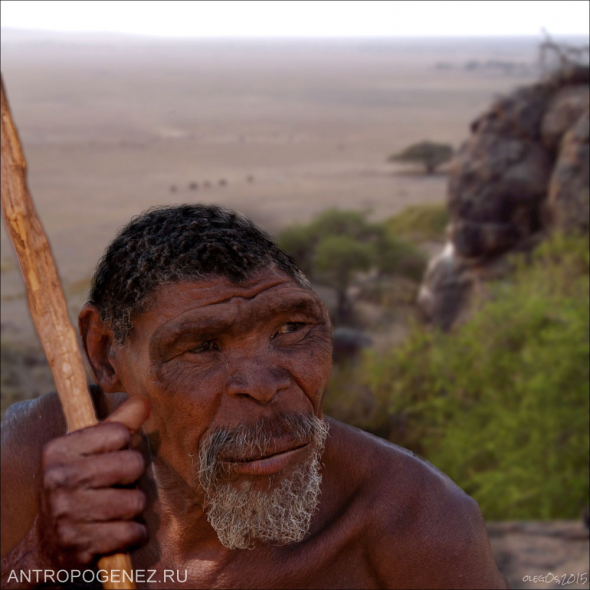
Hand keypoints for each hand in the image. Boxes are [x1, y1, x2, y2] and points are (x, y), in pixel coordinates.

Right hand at [37, 395, 149, 568]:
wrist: (47, 543)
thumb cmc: (78, 486)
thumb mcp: (90, 450)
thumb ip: (119, 423)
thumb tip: (144, 402)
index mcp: (58, 449)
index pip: (120, 433)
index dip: (123, 447)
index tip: (109, 458)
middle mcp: (57, 479)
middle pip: (133, 465)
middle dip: (133, 478)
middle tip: (116, 486)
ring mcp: (65, 514)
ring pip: (135, 501)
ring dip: (134, 508)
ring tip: (116, 510)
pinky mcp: (78, 545)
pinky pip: (131, 533)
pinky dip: (133, 534)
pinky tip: (117, 532)